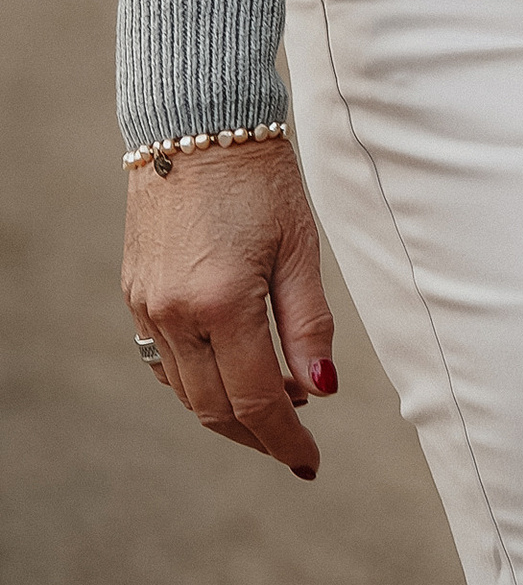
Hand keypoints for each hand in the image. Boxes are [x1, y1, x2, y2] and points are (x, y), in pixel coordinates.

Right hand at [124, 136, 336, 476]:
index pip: (257, 401)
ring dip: (229, 409)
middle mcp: (175, 313)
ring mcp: (148, 306)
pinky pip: (164, 360)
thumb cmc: (261, 176)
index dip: (286, 438)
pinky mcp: (136, 293)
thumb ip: (309, 322)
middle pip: (216, 407)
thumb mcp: (299, 245)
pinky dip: (198, 380)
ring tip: (277, 402)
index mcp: (222, 303)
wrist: (197, 121)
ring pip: (187, 391)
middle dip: (259, 434)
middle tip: (297, 440)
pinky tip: (231, 370)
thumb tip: (323, 389)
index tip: (311, 462)